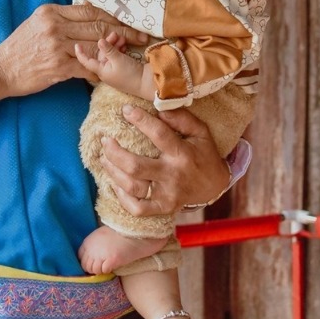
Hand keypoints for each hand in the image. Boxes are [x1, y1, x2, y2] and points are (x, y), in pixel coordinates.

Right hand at [0, 4, 148, 100]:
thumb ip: (62, 18)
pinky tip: (105, 73)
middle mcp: (55, 26)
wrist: (0, 70)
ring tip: (127, 54)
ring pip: (96, 46)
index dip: (113, 16)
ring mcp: (57, 47)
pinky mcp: (58, 67)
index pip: (90, 10)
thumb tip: (88, 15)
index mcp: (51, 12)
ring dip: (114, 51)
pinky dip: (98, 71)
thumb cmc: (20, 47)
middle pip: (98, 26)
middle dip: (123, 32)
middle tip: (139, 37)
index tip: (128, 21)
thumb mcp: (37, 23)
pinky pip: (87, 68)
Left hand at [73, 34, 148, 95]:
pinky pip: (118, 56)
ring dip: (115, 45)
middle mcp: (106, 70)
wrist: (146, 83)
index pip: (87, 62)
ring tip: (123, 39)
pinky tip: (124, 44)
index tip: (77, 45)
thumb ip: (108, 50)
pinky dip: (119, 49)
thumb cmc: (130, 73)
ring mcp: (114, 69)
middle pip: (101, 54)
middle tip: (115, 34)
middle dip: (107, 43)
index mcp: (101, 70)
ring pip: (110, 54)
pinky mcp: (123, 68)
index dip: (81, 54)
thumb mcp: (118, 60)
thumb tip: (99, 40)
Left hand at [100, 106, 230, 215]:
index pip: (159, 134)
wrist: (215, 187)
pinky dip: (122, 198)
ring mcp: (167, 194)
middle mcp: (172, 175)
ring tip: (104, 158)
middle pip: (135, 166)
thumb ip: (183, 119)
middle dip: (115, 153)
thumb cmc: (203, 155)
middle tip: (105, 140)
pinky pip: (138, 208)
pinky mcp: (163, 207)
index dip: (140, 120)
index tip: (125, 110)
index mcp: (182, 154)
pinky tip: (115, 184)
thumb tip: (159, 110)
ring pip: (132, 187)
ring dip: (113, 172)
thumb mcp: (201, 132)